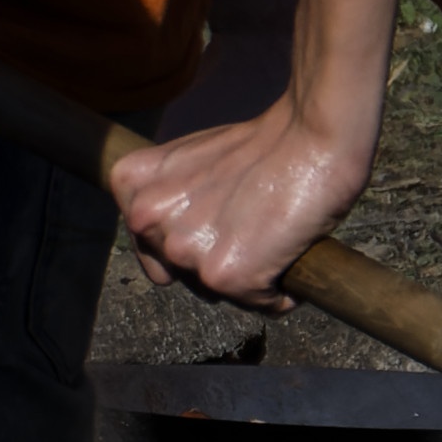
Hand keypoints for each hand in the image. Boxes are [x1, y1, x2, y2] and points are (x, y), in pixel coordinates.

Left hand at [107, 93, 380, 306]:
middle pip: (181, 273)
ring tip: (271, 239)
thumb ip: (170, 198)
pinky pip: (261, 303)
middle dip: (215, 262)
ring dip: (248, 279)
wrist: (310, 138)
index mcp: (131, 185)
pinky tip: (291, 254)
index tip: (217, 226)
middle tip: (251, 229)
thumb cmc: (262, 146)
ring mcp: (183, 250)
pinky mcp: (226, 274)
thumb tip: (174, 244)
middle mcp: (146, 219)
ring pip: (217, 293)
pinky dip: (281, 292)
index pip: (149, 246)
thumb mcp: (189, 161)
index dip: (190, 242)